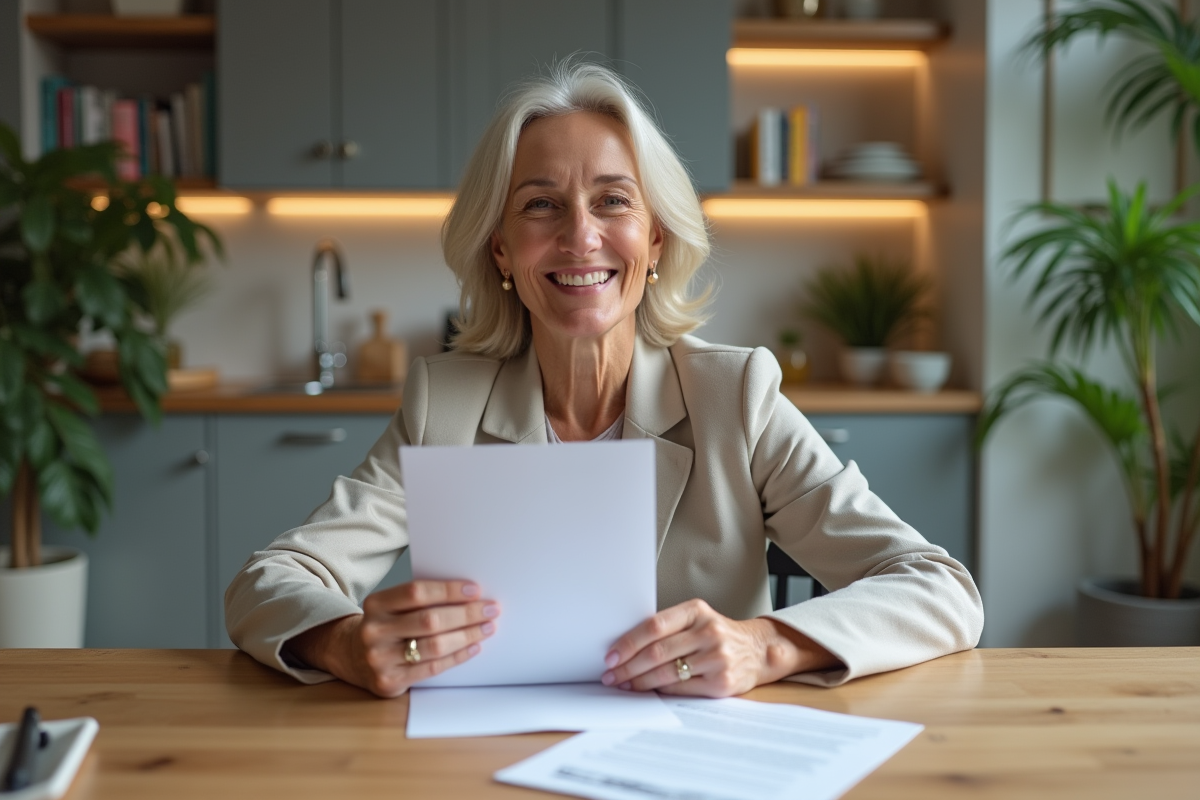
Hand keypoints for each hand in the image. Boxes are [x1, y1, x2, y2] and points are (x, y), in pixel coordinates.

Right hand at [286, 580, 498, 697]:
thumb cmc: (384, 625)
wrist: (351, 656)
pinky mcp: (389, 682)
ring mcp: (380, 659)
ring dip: (467, 635)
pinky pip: (432, 668)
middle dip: (466, 614)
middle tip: (491, 609)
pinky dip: (458, 656)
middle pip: (429, 620)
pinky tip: (473, 646)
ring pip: (434, 646)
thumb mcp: (391, 606)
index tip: (475, 589)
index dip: (448, 590)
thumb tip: (469, 595)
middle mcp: (374, 631)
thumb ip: (421, 600)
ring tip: (487, 627)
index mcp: (375, 604)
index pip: (417, 592)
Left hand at [601, 599, 839, 696]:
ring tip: (623, 684)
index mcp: (697, 611)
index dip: (629, 642)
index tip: (611, 655)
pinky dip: (659, 691)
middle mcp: (709, 632)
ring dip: (639, 681)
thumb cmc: (718, 634)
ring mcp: (717, 658)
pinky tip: (646, 690)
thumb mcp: (697, 619)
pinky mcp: (722, 682)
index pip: (654, 626)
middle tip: (611, 674)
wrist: (758, 650)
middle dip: (628, 666)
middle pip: (658, 651)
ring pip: (667, 672)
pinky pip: (681, 688)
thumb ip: (668, 627)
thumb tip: (625, 646)